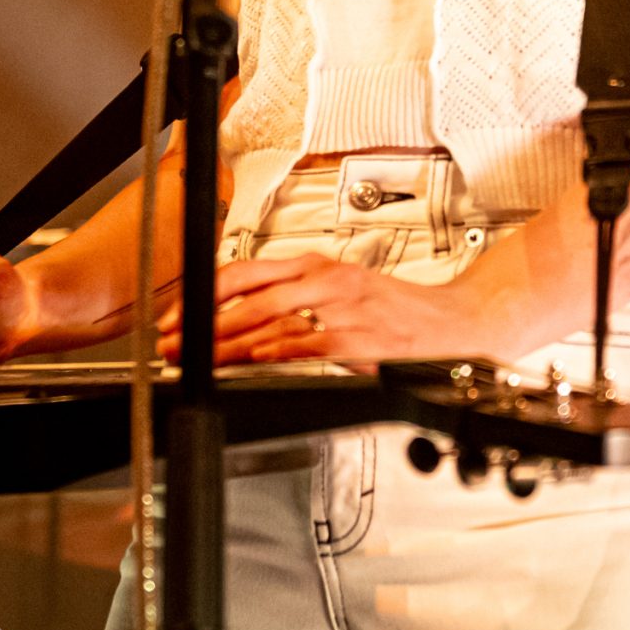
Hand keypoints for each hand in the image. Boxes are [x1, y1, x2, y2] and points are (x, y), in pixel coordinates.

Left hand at [156, 252, 514, 367]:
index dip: (198, 297)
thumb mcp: (341, 289)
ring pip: (269, 321)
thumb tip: (237, 320)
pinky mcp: (359, 339)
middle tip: (171, 347)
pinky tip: (253, 364)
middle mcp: (323, 280)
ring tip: (196, 361)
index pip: (240, 272)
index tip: (172, 320)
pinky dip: (275, 354)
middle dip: (200, 326)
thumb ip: (293, 299)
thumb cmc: (399, 311)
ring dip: (225, 345)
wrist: (458, 322)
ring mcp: (342, 309)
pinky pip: (307, 344)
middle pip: (245, 297)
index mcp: (314, 266)